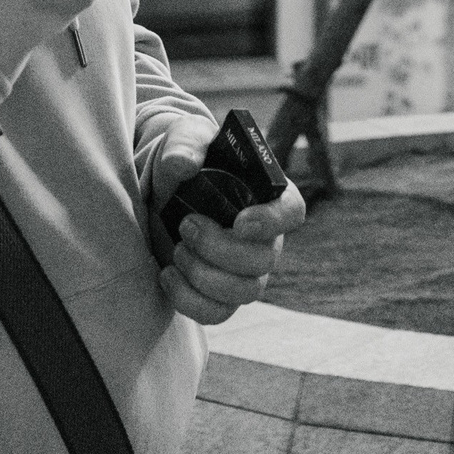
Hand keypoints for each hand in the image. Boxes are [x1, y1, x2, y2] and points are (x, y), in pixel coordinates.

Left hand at [149, 116, 306, 325]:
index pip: (292, 212)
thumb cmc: (186, 162)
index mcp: (268, 194)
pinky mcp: (221, 295)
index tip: (240, 222)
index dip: (272, 222)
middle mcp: (266, 237)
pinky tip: (167, 274)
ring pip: (244, 292)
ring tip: (177, 249)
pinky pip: (217, 313)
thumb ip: (184, 145)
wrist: (161, 194)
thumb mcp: (184, 140)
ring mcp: (246, 271)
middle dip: (219, 248)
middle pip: (264, 260)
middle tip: (185, 225)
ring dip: (203, 274)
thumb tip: (182, 164)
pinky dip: (188, 300)